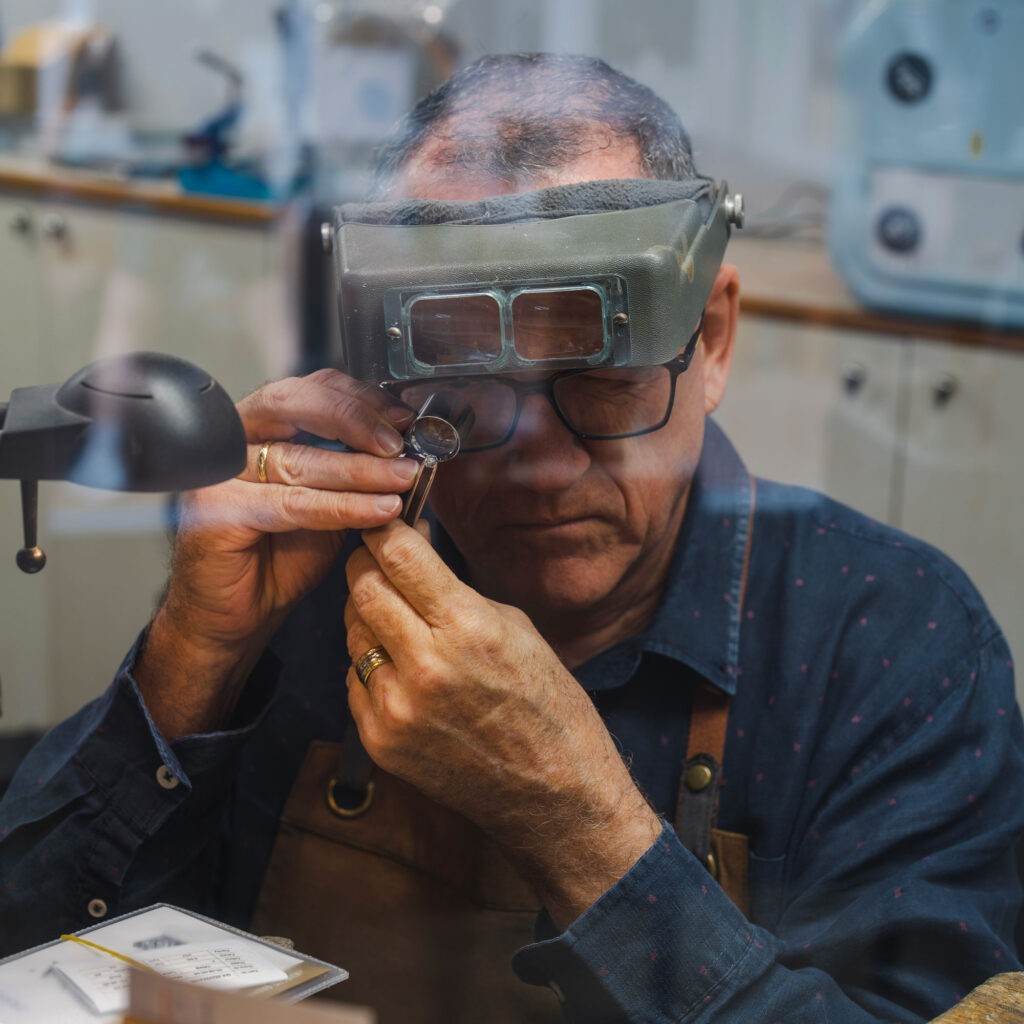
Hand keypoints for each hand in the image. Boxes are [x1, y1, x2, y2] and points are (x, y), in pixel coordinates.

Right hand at [137, 370, 415, 738]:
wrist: (236, 616)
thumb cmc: (278, 557)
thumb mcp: (328, 502)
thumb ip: (354, 471)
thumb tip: (407, 451)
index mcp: (260, 424)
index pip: (311, 388)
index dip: (361, 399)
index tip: (404, 418)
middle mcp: (233, 439)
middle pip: (296, 404)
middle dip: (356, 420)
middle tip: (401, 445)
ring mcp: (218, 473)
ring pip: (299, 458)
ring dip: (361, 469)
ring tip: (404, 479)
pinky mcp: (215, 512)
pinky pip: (291, 503)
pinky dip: (342, 507)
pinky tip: (379, 512)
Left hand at [345, 521, 662, 926]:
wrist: (553, 791)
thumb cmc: (545, 702)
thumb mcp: (512, 626)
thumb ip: (453, 590)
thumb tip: (410, 551)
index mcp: (466, 627)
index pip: (397, 555)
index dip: (384, 531)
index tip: (382, 523)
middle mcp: (424, 665)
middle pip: (362, 588)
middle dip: (366, 566)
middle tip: (380, 562)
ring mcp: (396, 708)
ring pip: (351, 633)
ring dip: (368, 617)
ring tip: (400, 622)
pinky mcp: (380, 741)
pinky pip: (354, 679)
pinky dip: (371, 665)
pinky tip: (403, 669)